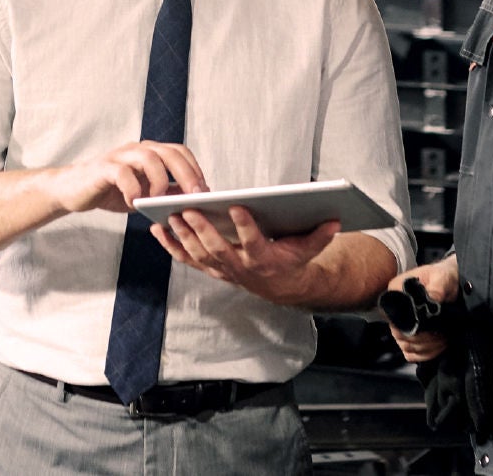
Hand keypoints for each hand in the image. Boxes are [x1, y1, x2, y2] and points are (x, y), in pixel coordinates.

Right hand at [50, 140, 207, 214]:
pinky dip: (132, 188)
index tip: (205, 191)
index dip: (195, 169)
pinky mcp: (103, 168)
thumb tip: (192, 201)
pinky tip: (134, 203)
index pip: (179, 152)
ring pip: (149, 157)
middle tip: (195, 196)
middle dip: (186, 174)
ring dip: (160, 180)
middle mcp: (137, 149)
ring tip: (159, 200)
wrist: (74, 190)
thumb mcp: (143, 194)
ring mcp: (120, 156)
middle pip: (169, 152)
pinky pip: (122, 173)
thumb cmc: (111, 191)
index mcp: (149, 153)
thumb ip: (164, 193)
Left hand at [152, 204, 338, 301]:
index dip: (246, 227)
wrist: (277, 285)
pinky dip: (170, 245)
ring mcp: (221, 269)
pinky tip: (157, 229)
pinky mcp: (208, 267)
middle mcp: (239, 267)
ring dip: (182, 236)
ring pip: (198, 254)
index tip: (238, 207)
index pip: (254, 243)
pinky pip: (185, 258)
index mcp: (264, 259)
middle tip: (189, 209)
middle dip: (202, 230)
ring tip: (170, 214)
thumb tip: (335, 221)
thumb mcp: (308, 248)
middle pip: (217, 249)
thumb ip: (320, 235)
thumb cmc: (290, 259)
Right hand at [383, 256, 459, 361]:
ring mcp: (401, 324)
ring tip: (443, 338)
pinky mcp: (410, 336)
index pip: (393, 315)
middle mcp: (394, 309)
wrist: (453, 283)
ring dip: (426, 346)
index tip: (431, 324)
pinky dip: (424, 354)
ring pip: (405, 345)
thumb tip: (432, 299)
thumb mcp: (442, 277)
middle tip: (441, 333)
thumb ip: (437, 287)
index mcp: (396, 292)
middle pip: (399, 333)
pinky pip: (410, 353)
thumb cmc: (444, 278)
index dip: (412, 324)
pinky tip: (438, 346)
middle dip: (423, 338)